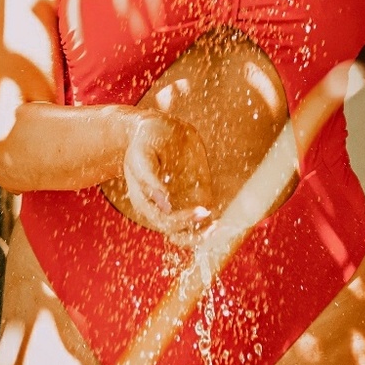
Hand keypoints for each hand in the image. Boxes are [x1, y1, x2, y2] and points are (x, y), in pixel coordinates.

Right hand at [121, 111, 212, 236]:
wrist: (159, 128)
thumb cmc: (146, 141)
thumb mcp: (142, 154)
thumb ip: (149, 178)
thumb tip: (164, 205)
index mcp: (143, 199)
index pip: (161, 219)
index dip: (179, 220)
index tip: (198, 210)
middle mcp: (160, 207)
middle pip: (174, 231)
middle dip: (192, 227)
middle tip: (208, 212)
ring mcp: (178, 204)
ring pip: (187, 234)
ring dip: (201, 236)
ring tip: (217, 226)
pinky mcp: (194, 198)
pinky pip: (201, 221)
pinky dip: (210, 225)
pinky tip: (221, 221)